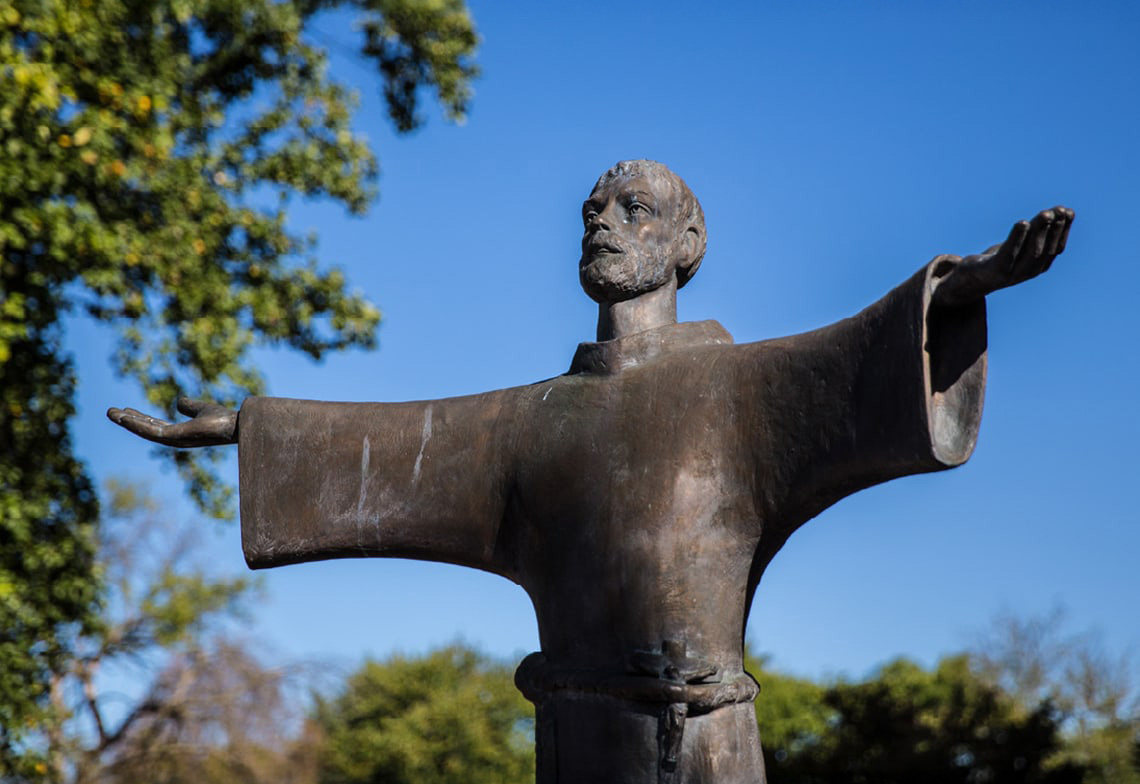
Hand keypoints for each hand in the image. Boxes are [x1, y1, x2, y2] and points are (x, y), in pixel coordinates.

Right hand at [107, 397, 237, 446]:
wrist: (238, 425)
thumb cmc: (225, 420)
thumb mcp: (202, 410)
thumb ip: (190, 407)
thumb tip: (178, 402)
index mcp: (180, 432)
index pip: (155, 425)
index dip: (139, 418)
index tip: (125, 410)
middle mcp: (175, 439)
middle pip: (145, 429)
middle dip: (128, 421)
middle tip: (110, 411)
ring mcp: (174, 440)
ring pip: (144, 431)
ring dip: (127, 422)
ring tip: (110, 412)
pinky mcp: (175, 438)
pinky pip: (151, 431)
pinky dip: (136, 424)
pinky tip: (124, 416)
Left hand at [932, 206, 1073, 306]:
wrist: (968, 280)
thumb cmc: (997, 259)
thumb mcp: (1019, 245)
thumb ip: (1035, 232)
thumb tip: (1056, 211)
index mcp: (1038, 266)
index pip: (1056, 248)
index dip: (1064, 230)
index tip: (1068, 211)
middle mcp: (1028, 272)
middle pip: (1045, 248)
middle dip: (1054, 228)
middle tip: (1058, 210)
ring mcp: (1012, 273)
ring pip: (1030, 250)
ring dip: (1039, 230)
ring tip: (1045, 213)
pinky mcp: (995, 270)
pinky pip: (1009, 253)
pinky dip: (1017, 238)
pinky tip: (1022, 222)